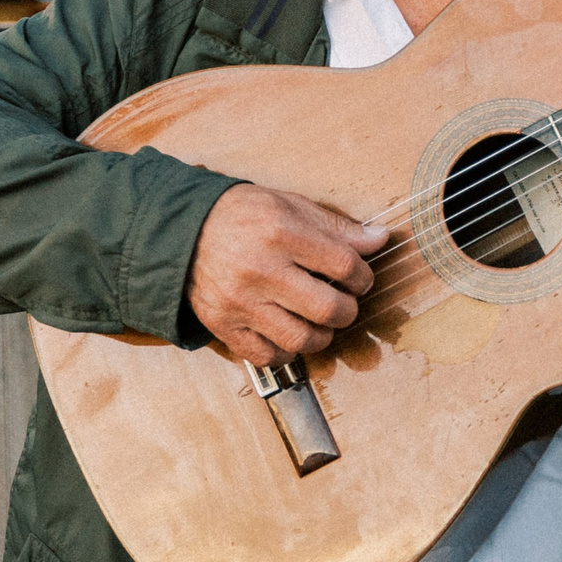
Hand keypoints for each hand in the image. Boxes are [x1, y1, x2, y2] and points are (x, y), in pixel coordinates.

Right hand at [185, 184, 389, 365]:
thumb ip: (336, 227)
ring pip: (301, 339)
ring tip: (318, 321)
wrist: (182, 229)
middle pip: (328, 309)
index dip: (363, 276)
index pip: (345, 265)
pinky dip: (286, 350)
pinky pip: (267, 355)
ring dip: (321, 335)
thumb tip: (379, 238)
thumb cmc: (241, 215)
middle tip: (342, 303)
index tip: (359, 278)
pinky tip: (288, 332)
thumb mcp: (290, 206)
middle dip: (347, 311)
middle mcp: (260, 270)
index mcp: (281, 233)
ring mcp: (240, 302)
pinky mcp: (223, 324)